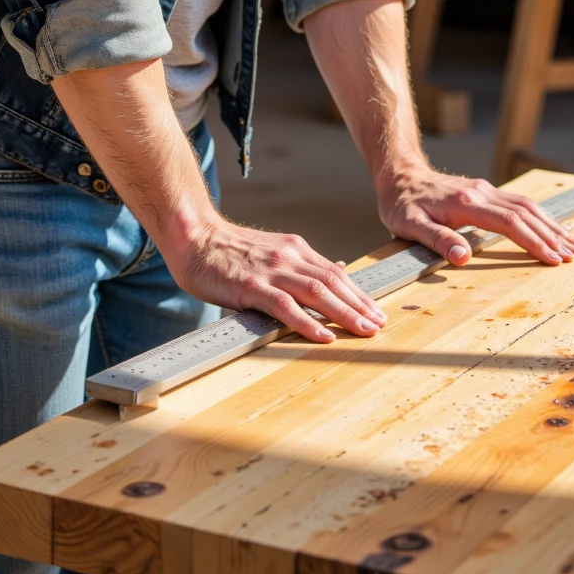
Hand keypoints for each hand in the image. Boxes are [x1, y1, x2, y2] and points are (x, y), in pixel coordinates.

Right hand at [169, 216, 387, 343]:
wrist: (195, 236)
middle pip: (333, 282)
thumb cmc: (229, 250)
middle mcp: (289, 256)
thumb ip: (302, 264)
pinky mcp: (252, 285)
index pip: (335, 272)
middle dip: (360, 305)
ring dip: (344, 313)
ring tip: (363, 330)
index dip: (358, 293)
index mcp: (295, 249)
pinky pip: (285, 306)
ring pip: (317, 293)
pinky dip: (307, 322)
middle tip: (379, 324)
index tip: (375, 311)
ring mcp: (272, 270)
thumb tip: (337, 268)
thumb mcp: (273, 251)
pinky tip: (323, 336)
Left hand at [376, 165, 573, 267]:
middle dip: (553, 235)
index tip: (553, 258)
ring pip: (528, 205)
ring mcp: (486, 189)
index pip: (508, 223)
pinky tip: (553, 226)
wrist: (399, 174)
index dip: (532, 241)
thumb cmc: (402, 203)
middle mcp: (481, 192)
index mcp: (465, 202)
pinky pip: (520, 203)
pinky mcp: (486, 191)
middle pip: (526, 213)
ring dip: (552, 224)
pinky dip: (541, 216)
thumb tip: (463, 257)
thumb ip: (437, 240)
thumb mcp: (409, 225)